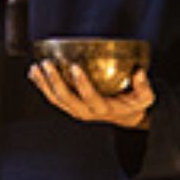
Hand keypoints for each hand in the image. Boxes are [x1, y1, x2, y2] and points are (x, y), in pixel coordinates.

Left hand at [30, 59, 152, 128]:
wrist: (124, 116)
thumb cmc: (133, 103)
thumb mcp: (145, 98)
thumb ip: (143, 86)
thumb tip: (139, 73)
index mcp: (103, 109)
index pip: (91, 98)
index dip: (82, 84)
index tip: (74, 67)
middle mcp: (86, 112)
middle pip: (66, 99)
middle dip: (54, 81)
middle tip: (47, 64)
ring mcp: (75, 110)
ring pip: (55, 99)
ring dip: (43, 84)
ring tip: (35, 68)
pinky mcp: (69, 106)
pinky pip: (52, 98)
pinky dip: (42, 86)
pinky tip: (34, 74)